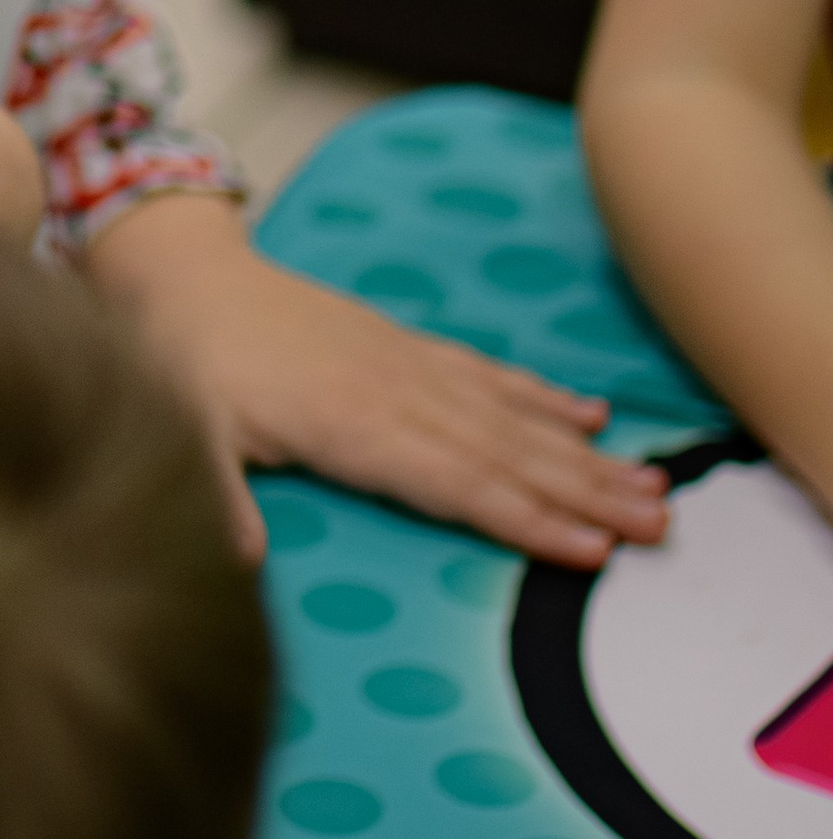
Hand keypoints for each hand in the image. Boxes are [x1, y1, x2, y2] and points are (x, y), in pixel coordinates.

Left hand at [88, 195, 669, 567]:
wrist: (179, 275)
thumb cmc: (178, 360)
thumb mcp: (178, 427)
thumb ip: (214, 494)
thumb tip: (236, 563)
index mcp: (349, 424)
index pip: (455, 482)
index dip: (523, 519)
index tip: (591, 552)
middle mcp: (394, 392)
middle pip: (505, 452)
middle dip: (585, 493)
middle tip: (661, 525)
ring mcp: (405, 365)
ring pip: (511, 416)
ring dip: (583, 454)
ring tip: (651, 482)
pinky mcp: (403, 346)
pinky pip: (486, 375)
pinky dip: (541, 397)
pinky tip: (588, 415)